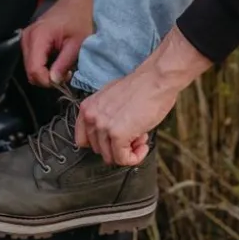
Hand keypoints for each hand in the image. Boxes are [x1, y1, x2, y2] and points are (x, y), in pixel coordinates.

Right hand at [20, 0, 94, 86]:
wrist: (76, 1)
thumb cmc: (79, 18)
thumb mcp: (77, 43)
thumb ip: (64, 64)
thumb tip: (54, 81)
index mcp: (38, 36)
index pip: (34, 70)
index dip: (47, 81)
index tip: (63, 79)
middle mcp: (28, 37)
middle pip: (30, 71)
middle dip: (47, 78)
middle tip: (66, 74)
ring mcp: (26, 38)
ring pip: (30, 68)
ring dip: (45, 73)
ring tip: (63, 67)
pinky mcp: (29, 39)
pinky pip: (32, 60)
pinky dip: (43, 66)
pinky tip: (56, 61)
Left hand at [74, 27, 213, 166]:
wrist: (156, 80)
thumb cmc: (140, 87)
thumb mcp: (111, 99)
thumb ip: (104, 117)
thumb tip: (109, 137)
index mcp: (87, 108)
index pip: (82, 140)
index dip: (102, 144)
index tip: (114, 141)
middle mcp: (91, 117)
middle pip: (99, 150)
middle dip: (117, 146)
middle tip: (134, 134)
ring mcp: (103, 126)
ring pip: (111, 157)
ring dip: (128, 151)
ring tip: (140, 136)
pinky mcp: (117, 135)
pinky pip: (123, 159)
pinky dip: (135, 157)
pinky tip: (143, 145)